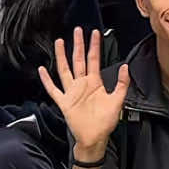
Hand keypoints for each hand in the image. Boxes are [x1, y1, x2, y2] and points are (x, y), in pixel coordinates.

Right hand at [38, 29, 129, 157]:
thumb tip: (125, 67)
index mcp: (95, 83)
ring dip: (62, 56)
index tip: (94, 33)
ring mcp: (72, 92)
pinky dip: (47, 80)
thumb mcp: (118, 100)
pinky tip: (43, 70)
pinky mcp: (64, 102)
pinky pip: (53, 89)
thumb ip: (122, 83)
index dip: (94, 46)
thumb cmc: (106, 121)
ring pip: (65, 70)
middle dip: (78, 45)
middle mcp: (82, 84)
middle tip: (77, 31)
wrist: (95, 137)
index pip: (94, 60)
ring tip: (60, 42)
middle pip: (79, 60)